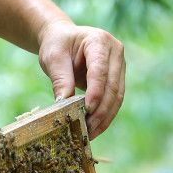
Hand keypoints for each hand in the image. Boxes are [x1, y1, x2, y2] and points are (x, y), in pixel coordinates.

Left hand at [36, 20, 124, 137]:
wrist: (63, 39)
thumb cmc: (57, 45)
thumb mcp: (53, 58)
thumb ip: (60, 79)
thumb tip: (64, 104)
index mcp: (99, 41)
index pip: (100, 69)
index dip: (96, 91)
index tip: (88, 109)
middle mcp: (115, 52)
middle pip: (113, 85)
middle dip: (101, 110)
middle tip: (88, 128)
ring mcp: (119, 65)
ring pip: (117, 96)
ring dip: (105, 116)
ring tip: (91, 132)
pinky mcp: (118, 78)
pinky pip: (115, 100)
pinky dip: (106, 115)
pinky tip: (95, 128)